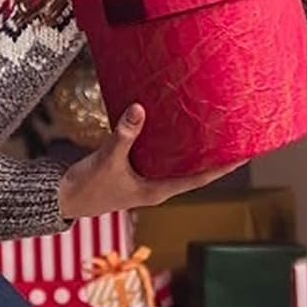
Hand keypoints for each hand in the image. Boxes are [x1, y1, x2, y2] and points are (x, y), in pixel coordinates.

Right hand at [57, 104, 244, 220]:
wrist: (62, 198)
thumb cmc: (87, 186)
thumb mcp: (107, 159)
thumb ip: (124, 135)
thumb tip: (139, 109)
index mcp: (158, 190)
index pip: (200, 179)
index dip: (223, 167)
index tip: (244, 155)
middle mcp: (158, 185)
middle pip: (194, 169)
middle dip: (214, 154)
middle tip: (236, 134)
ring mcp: (148, 178)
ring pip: (179, 161)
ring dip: (195, 147)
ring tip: (214, 126)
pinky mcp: (137, 169)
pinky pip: (162, 154)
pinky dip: (172, 142)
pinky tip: (178, 125)